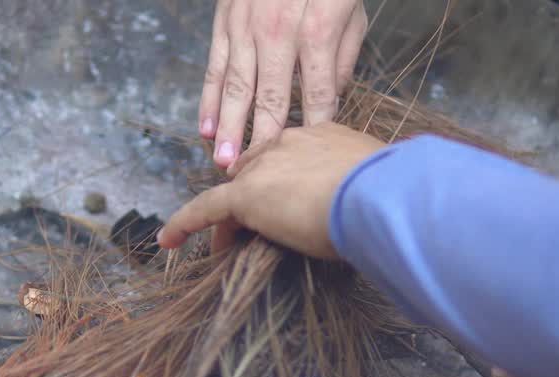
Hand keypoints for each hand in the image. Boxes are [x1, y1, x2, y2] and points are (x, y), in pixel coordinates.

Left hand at [157, 123, 384, 258]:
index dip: (282, 182)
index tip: (286, 204)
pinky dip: (184, 224)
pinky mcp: (245, 195)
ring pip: (235, 193)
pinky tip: (169, 241)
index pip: (290, 157)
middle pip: (258, 170)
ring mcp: (265, 166)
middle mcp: (290, 142)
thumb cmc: (391, 197)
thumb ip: (365, 194)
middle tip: (255, 230)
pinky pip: (205, 210)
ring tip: (225, 249)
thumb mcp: (379, 188)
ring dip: (229, 221)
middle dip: (253, 199)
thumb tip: (372, 216)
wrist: (381, 195)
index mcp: (323, 135)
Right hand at [201, 0, 368, 167]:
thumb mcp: (351, 13)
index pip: (317, 94)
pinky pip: (214, 65)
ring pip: (235, 87)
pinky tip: (206, 128)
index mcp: (316, 32)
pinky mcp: (224, 20)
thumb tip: (332, 99)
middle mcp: (276, 32)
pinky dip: (209, 99)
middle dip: (260, 141)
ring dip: (228, 129)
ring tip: (224, 163)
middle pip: (269, 98)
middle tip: (251, 178)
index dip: (313, 129)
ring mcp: (245, 26)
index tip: (309, 162)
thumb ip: (342, 58)